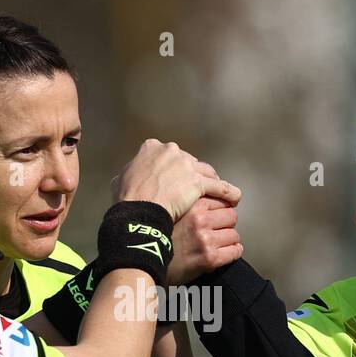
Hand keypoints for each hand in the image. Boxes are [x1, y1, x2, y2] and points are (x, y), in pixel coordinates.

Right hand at [113, 139, 240, 221]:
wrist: (138, 209)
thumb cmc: (127, 198)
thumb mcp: (120, 179)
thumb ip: (130, 172)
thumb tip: (128, 175)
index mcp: (151, 148)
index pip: (169, 155)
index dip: (174, 168)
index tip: (176, 178)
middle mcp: (171, 151)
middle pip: (190, 162)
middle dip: (194, 174)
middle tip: (197, 188)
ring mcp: (186, 165)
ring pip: (206, 172)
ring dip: (212, 182)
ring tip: (218, 192)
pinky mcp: (198, 181)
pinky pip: (219, 187)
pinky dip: (228, 193)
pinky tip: (234, 199)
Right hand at [168, 197, 242, 284]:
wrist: (149, 261)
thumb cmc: (162, 239)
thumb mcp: (176, 213)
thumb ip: (193, 207)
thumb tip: (215, 204)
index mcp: (192, 206)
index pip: (222, 201)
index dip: (221, 210)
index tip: (219, 216)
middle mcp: (200, 220)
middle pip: (232, 216)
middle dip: (227, 224)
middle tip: (219, 231)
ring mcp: (206, 239)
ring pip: (234, 235)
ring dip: (229, 240)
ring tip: (219, 244)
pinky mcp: (210, 258)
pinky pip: (235, 251)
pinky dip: (233, 252)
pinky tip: (225, 253)